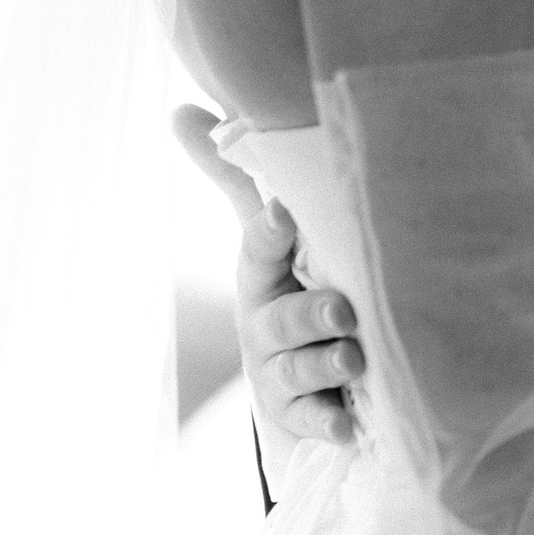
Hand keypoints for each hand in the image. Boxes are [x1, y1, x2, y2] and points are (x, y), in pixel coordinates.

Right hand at [172, 104, 358, 448]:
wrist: (297, 378)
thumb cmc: (287, 286)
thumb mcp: (269, 235)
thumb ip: (234, 176)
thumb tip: (179, 111)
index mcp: (261, 278)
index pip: (256, 251)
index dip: (267, 234)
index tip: (285, 213)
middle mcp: (265, 326)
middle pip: (281, 320)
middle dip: (309, 315)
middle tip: (343, 311)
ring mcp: (281, 373)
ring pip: (297, 371)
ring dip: (324, 365)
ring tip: (354, 358)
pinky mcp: (301, 415)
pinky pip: (312, 421)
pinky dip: (328, 423)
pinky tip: (347, 423)